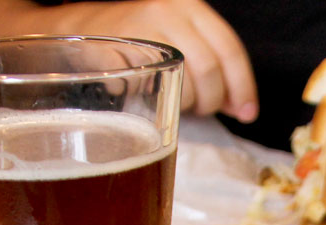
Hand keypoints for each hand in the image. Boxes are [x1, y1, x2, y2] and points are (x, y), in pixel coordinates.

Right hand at [38, 0, 257, 119]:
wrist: (78, 30)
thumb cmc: (138, 44)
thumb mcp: (183, 41)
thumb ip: (214, 68)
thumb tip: (243, 106)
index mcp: (190, 5)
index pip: (230, 48)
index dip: (243, 86)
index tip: (247, 113)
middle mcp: (167, 9)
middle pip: (209, 68)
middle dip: (213, 100)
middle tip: (202, 110)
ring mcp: (139, 27)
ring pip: (185, 80)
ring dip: (188, 105)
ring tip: (176, 103)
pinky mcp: (114, 48)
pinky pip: (150, 88)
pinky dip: (153, 100)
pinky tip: (149, 98)